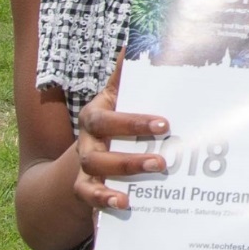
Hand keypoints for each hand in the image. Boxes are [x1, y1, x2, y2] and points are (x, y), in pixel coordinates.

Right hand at [70, 67, 165, 213]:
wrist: (87, 149)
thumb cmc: (114, 119)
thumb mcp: (120, 97)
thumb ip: (127, 75)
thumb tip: (134, 43)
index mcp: (94, 117)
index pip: (107, 119)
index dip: (133, 123)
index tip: (164, 124)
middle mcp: (86, 143)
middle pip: (98, 153)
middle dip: (130, 158)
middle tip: (163, 161)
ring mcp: (84, 168)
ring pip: (95, 175)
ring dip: (122, 179)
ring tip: (145, 185)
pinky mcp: (86, 189)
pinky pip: (90, 198)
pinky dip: (104, 202)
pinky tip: (124, 205)